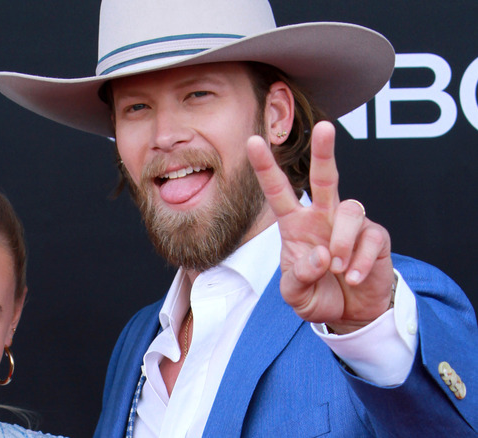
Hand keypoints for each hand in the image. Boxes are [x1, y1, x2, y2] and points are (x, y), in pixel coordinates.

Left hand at [247, 121, 394, 333]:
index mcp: (295, 225)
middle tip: (324, 127)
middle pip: (325, 177)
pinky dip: (360, 262)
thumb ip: (299, 277)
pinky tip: (353, 278)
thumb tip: (320, 255)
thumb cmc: (318, 295)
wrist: (352, 314)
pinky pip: (370, 238)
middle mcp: (323, 217)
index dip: (265, 168)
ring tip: (338, 269)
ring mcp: (351, 225)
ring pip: (351, 209)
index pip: (278, 191)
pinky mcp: (375, 237)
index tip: (252, 142)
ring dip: (342, 242)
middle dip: (324, 152)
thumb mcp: (296, 295)